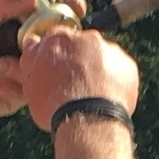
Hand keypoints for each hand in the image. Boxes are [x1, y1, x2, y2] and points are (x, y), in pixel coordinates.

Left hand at [0, 0, 79, 122]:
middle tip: (60, 36)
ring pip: (54, 66)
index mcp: (26, 21)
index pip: (56, 7)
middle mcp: (35, 43)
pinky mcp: (28, 91)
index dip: (70, 4)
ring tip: (6, 64)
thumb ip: (3, 5)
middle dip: (69, 36)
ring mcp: (34, 67)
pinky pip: (35, 88)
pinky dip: (16, 84)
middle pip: (65, 36)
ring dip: (37, 64)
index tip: (75, 5)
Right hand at [21, 20, 138, 132]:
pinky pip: (120, 70)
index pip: (56, 39)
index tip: (58, 71)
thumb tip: (33, 43)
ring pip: (102, 56)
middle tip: (75, 85)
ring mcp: (110, 50)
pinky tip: (107, 96)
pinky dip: (115, 80)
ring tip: (92, 94)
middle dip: (79, 61)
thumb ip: (31, 58)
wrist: (89, 121)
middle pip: (82, 45)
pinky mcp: (127, 65)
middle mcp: (86, 38)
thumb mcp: (31, 82)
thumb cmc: (55, 105)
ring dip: (98, 69)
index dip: (56, 57)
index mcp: (59, 38)